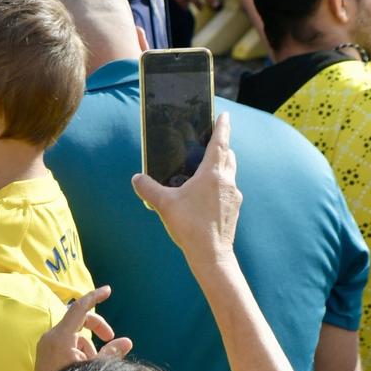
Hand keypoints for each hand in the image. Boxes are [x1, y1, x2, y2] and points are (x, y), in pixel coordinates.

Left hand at [33, 285, 131, 370]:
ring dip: (89, 346)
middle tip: (112, 338)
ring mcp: (47, 344)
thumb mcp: (93, 369)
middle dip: (98, 327)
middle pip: (80, 320)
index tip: (108, 290)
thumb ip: (111, 353)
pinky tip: (83, 368)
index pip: (80, 307)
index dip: (95, 296)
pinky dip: (79, 350)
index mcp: (61, 337)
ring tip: (93, 365)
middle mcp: (51, 336)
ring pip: (75, 335)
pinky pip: (67, 343)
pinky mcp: (47, 353)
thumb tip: (127, 341)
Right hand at [132, 113, 240, 272]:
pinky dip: (221, 185)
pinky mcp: (234, 210)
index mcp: (213, 174)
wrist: (212, 256)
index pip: (220, 142)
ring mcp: (234, 196)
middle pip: (229, 156)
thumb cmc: (190, 226)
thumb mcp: (164, 205)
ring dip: (222, 166)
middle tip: (212, 141)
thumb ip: (148, 188)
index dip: (223, 127)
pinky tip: (206, 195)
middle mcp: (227, 182)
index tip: (225, 115)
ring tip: (206, 169)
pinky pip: (228, 190)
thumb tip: (137, 178)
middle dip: (222, 146)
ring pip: (230, 173)